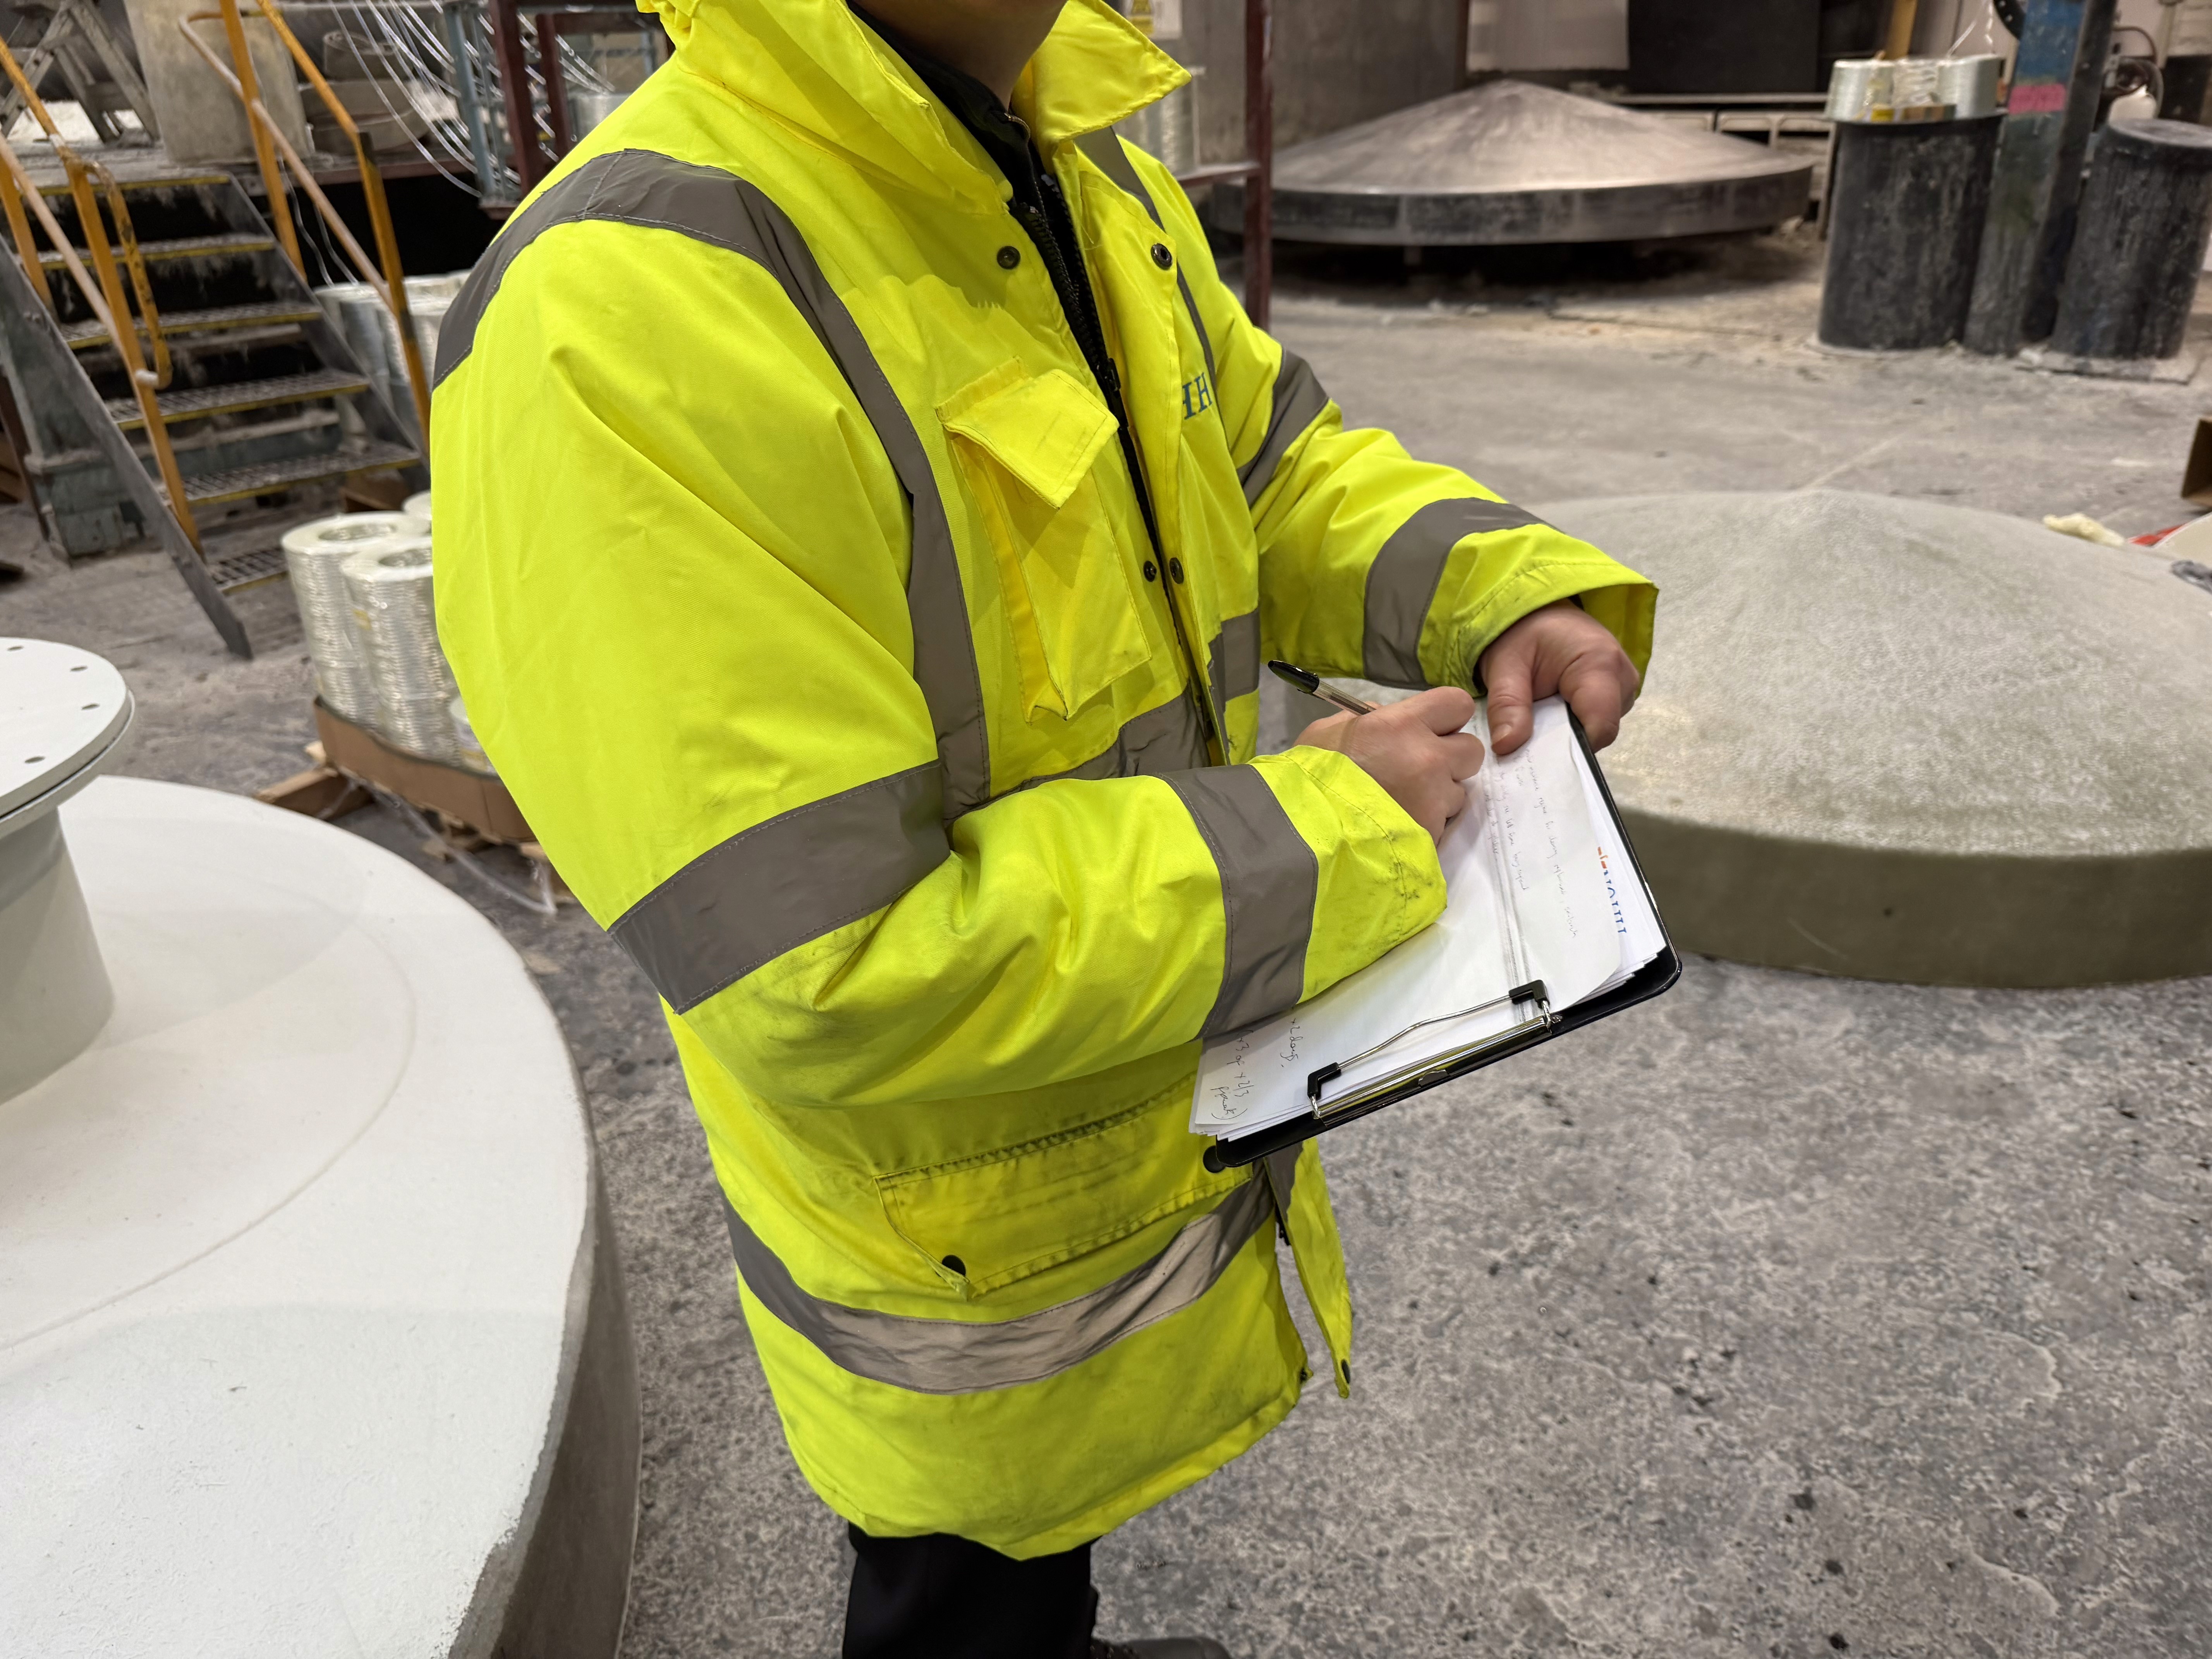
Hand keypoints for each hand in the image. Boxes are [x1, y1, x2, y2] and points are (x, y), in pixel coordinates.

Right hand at [1295, 686, 1485, 843]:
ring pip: (1458, 793)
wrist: (1300, 836)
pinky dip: (1425, 826)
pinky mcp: (1433, 833)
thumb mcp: (1328, 733)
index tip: (1432, 729)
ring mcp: (1434, 800)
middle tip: (1421, 770)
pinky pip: (1442, 825)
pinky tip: (1395, 827)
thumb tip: (1385, 716)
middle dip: (1451, 759)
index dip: (1447, 717)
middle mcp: (1428, 758)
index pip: (1457, 704)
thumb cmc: (1309, 778)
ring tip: (1400, 805)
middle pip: (1471, 750)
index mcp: (1402, 725)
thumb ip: (1365, 719)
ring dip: (1438, 797)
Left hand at [1479, 600, 1640, 755]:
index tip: (1535, 759)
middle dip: (1561, 745)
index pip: (1599, 727)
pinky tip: (1548, 720)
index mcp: (1600, 664)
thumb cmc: (1524, 631)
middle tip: (1525, 744)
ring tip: (1535, 725)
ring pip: (1596, 732)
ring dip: (1564, 735)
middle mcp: (1623, 679)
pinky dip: (1570, 728)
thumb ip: (1507, 704)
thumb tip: (1507, 747)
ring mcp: (1624, 689)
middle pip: (1597, 733)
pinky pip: (1595, 723)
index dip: (1569, 750)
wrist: (1541, 611)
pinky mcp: (1616, 696)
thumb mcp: (1505, 664)